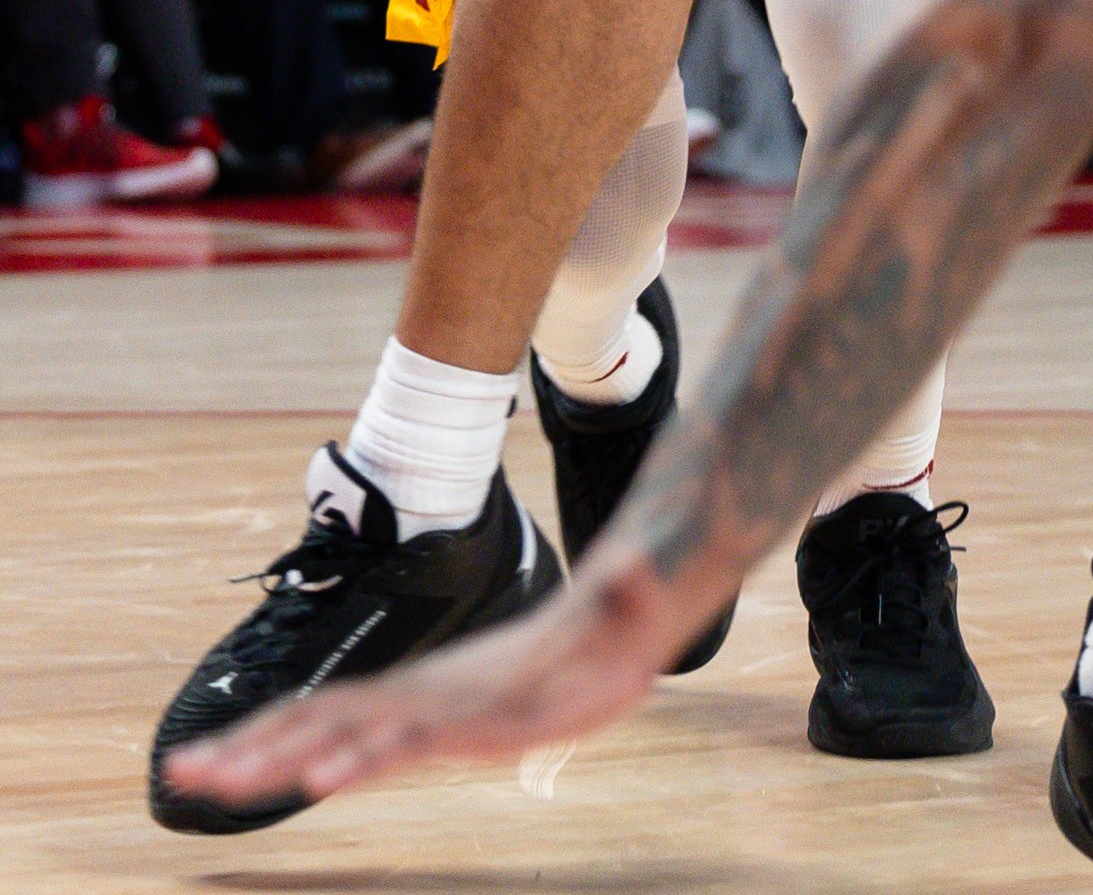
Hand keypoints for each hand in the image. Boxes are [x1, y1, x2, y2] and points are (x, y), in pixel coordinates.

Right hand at [159, 552, 699, 813]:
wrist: (613, 612)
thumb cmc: (622, 620)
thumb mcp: (632, 608)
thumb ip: (634, 594)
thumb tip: (641, 571)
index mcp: (466, 684)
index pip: (392, 719)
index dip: (352, 748)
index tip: (304, 779)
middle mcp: (427, 693)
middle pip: (331, 723)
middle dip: (263, 751)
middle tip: (191, 775)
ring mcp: (420, 705)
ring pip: (323, 733)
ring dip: (260, 756)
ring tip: (195, 776)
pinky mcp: (432, 723)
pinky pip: (354, 748)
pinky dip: (306, 763)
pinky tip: (276, 782)